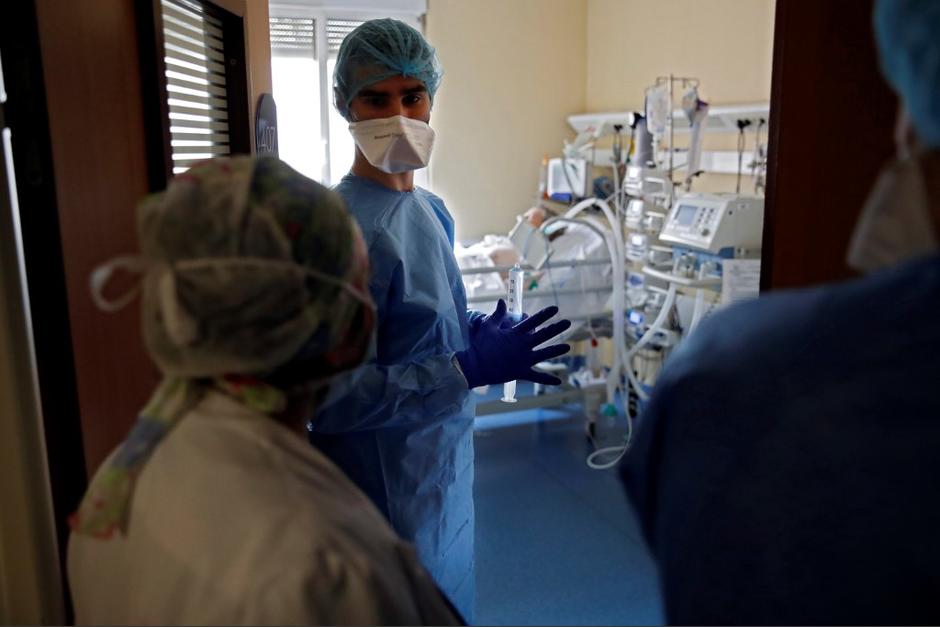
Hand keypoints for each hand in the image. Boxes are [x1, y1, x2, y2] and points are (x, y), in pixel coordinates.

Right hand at [456, 300, 570, 387]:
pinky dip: (547, 379)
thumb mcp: (488, 326)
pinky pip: (536, 376)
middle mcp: (522, 345)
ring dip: (556, 350)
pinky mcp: (521, 372)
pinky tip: (559, 380)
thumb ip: (497, 314)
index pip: (533, 321)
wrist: (475, 366)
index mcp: (515, 334)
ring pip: (544, 354)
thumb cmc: (480, 345)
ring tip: (567, 347)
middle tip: (568, 322)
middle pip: (543, 335)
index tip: (555, 308)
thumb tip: (502, 300)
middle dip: (556, 328)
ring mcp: (523, 360)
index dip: (545, 314)